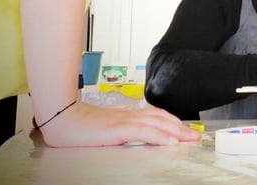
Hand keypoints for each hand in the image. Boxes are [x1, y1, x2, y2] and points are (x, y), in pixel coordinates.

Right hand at [34, 101, 199, 146]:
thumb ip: (119, 132)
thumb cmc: (77, 127)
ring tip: (190, 139)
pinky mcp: (117, 129)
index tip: (185, 130)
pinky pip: (144, 132)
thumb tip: (131, 138)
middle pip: (161, 118)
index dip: (172, 122)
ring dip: (176, 131)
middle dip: (180, 127)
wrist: (60, 118)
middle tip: (196, 136)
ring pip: (157, 123)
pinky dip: (159, 135)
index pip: (155, 116)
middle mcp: (128, 115)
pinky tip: (170, 141)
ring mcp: (123, 120)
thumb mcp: (104, 129)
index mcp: (126, 116)